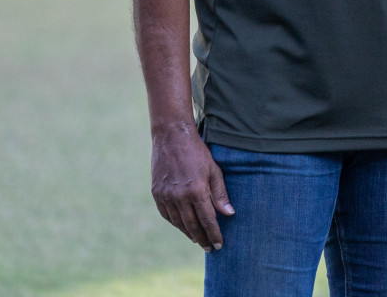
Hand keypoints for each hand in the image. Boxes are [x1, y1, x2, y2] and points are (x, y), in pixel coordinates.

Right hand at [151, 124, 233, 250]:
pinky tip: (182, 226)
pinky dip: (175, 223)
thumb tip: (229, 214)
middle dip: (202, 238)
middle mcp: (180, 197)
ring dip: (188, 233)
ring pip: (178, 222)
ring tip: (197, 240)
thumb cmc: (197, 152)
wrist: (172, 137)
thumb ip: (220, 193)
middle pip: (192, 225)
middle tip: (209, 248)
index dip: (214, 234)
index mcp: (197, 191)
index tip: (219, 245)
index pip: (208, 220)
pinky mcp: (157, 193)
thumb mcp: (214, 170)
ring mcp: (166, 196)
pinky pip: (166, 214)